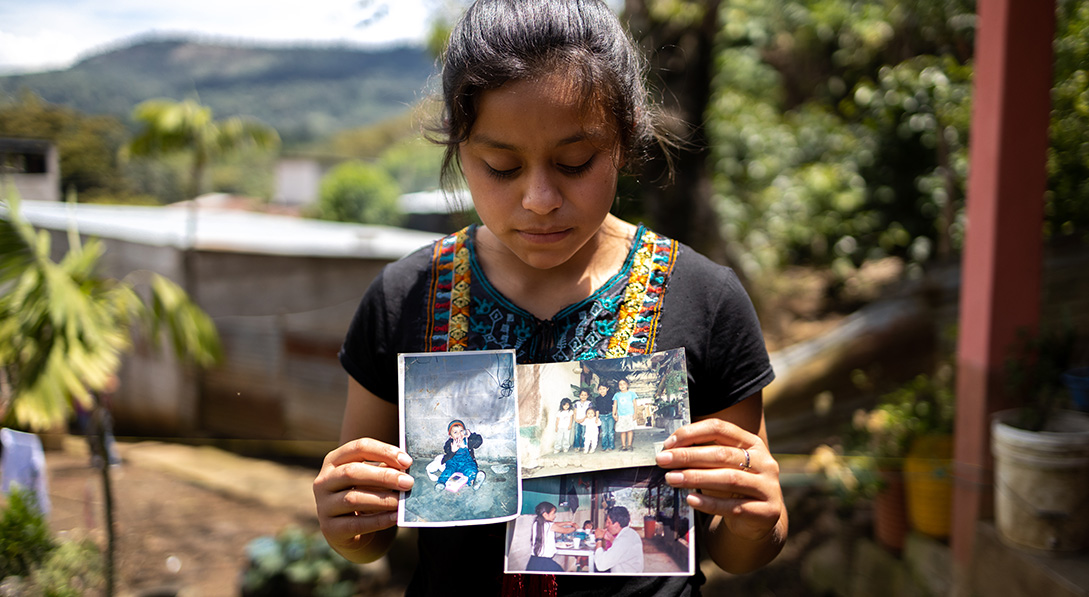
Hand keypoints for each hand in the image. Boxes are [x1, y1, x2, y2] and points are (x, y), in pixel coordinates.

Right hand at [313, 438, 413, 561]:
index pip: (359, 448)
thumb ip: (384, 470)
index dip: (384, 452)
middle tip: (408, 482)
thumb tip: (406, 467)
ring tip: (402, 501)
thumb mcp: (370, 479)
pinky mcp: (330, 529)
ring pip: (353, 499)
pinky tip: (395, 517)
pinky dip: (379, 520)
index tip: (407, 461)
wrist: (346, 531)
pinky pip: (356, 524)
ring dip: (382, 500)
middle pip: (352, 472)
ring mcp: (324, 505)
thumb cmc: (363, 495)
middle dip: (383, 476)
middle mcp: (324, 481)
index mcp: (334, 460)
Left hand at [654, 418, 782, 543]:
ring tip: (672, 478)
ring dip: (696, 478)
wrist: (759, 520)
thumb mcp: (723, 467)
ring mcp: (768, 487)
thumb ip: (703, 456)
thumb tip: (668, 452)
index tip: (668, 443)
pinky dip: (710, 503)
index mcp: (752, 443)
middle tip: (663, 460)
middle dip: (688, 456)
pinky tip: (691, 500)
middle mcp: (764, 462)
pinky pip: (734, 506)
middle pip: (722, 454)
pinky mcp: (767, 511)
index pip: (720, 429)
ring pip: (729, 479)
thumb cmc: (734, 488)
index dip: (692, 433)